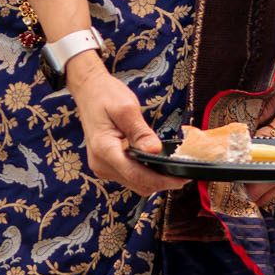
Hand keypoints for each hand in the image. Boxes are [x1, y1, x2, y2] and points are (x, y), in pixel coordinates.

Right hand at [70, 54, 187, 196]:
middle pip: (137, 183)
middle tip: (184, 173)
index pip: (136, 175)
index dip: (161, 180)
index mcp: (104, 149)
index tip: (181, 178)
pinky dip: (146, 173)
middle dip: (161, 182)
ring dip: (154, 179)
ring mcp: (103, 166)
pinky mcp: (108, 165)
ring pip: (135, 183)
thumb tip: (154, 151)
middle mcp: (101, 163)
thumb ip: (141, 132)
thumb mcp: (127, 108)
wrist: (89, 91)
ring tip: (174, 168)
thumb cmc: (106, 96)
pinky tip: (158, 163)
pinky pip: (130, 175)